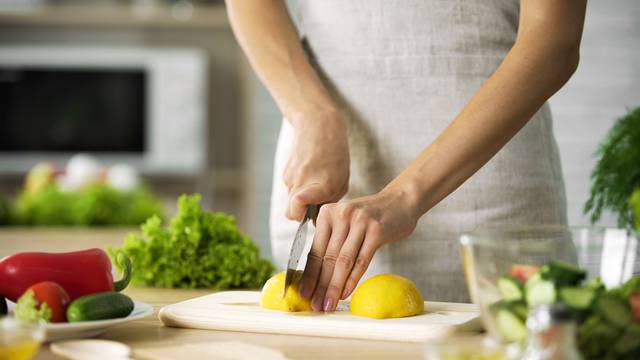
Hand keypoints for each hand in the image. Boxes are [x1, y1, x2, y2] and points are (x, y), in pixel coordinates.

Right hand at [284, 110, 349, 220]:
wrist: (319, 126)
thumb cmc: (336, 155)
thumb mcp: (341, 180)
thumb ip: (329, 202)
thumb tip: (314, 221)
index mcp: (322, 184)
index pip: (299, 204)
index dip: (301, 215)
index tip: (308, 217)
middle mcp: (302, 181)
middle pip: (291, 213)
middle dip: (300, 216)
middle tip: (314, 207)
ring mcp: (291, 177)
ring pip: (290, 202)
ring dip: (301, 200)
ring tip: (315, 184)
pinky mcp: (285, 172)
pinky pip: (291, 189)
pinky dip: (299, 188)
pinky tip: (309, 174)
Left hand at [298, 185, 421, 311]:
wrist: (401, 201)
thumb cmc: (371, 216)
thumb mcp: (346, 221)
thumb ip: (332, 240)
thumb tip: (317, 275)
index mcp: (328, 213)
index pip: (316, 250)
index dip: (309, 275)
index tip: (304, 293)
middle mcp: (341, 215)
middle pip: (328, 258)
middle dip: (320, 285)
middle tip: (316, 305)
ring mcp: (360, 222)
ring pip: (343, 261)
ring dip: (334, 287)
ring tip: (328, 304)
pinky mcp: (377, 231)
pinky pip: (361, 261)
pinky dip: (352, 279)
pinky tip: (345, 293)